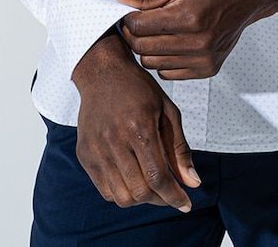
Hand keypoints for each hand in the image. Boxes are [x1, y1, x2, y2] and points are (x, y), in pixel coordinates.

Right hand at [72, 31, 200, 210]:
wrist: (102, 72)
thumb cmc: (139, 89)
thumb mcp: (167, 111)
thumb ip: (179, 149)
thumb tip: (193, 183)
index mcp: (139, 127)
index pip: (157, 176)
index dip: (174, 196)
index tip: (186, 205)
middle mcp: (114, 140)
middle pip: (139, 192)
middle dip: (160, 199)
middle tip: (170, 193)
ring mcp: (96, 149)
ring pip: (121, 197)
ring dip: (141, 199)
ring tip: (151, 185)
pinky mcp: (85, 154)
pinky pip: (105, 190)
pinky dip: (122, 193)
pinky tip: (132, 178)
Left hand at [107, 0, 277, 79]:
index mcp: (188, 15)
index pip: (138, 27)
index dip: (128, 19)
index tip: (131, 12)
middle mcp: (197, 41)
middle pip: (142, 47)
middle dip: (135, 34)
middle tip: (141, 21)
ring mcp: (204, 58)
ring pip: (152, 64)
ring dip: (148, 49)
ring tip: (159, 31)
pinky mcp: (208, 69)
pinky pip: (168, 74)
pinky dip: (164, 61)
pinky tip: (173, 44)